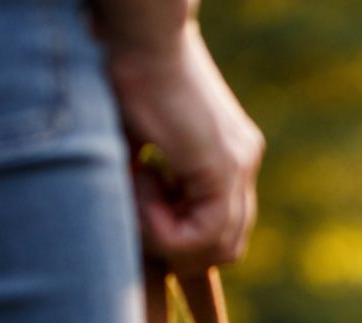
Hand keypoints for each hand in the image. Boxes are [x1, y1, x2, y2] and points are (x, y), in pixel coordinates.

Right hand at [105, 22, 262, 271]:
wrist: (135, 33)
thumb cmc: (118, 75)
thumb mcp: (134, 142)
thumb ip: (148, 184)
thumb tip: (124, 232)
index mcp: (227, 157)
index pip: (220, 233)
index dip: (177, 239)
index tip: (137, 196)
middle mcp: (243, 163)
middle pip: (225, 249)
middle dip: (176, 247)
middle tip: (134, 203)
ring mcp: (241, 164)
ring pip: (218, 250)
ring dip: (165, 238)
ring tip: (133, 183)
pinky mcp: (225, 165)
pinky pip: (203, 235)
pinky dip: (161, 225)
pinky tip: (138, 174)